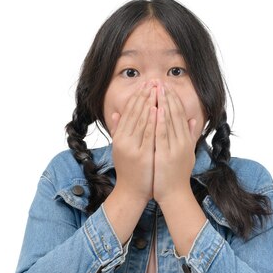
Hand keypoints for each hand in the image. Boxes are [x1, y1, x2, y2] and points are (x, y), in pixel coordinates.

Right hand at [110, 83, 157, 203]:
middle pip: (134, 113)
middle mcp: (124, 140)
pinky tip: (157, 109)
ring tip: (156, 89)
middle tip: (152, 81)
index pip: (128, 111)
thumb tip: (115, 112)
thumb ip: (119, 129)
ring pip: (141, 121)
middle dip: (144, 95)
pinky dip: (153, 121)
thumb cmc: (130, 169)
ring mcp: (132, 148)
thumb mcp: (121, 147)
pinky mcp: (142, 155)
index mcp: (120, 137)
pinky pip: (148, 135)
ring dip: (149, 103)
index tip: (145, 84)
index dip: (137, 96)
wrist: (132, 192)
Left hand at [153, 83, 197, 203]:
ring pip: (169, 121)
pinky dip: (159, 121)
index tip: (167, 87)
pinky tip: (155, 109)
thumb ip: (190, 136)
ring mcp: (176, 148)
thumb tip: (194, 120)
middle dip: (167, 97)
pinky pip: (162, 134)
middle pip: (175, 115)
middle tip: (160, 82)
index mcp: (187, 140)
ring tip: (157, 89)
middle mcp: (183, 142)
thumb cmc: (178, 175)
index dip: (174, 100)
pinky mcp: (167, 155)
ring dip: (163, 104)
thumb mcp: (187, 153)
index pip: (181, 115)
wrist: (175, 195)